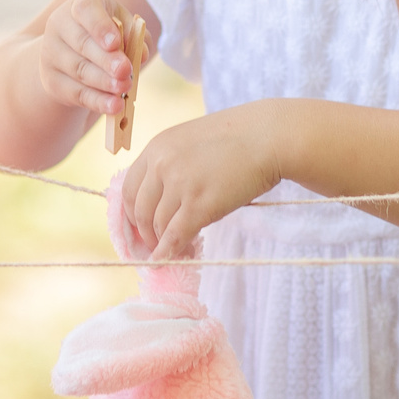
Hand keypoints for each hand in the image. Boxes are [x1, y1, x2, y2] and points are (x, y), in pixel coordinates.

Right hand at [39, 0, 135, 120]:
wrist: (72, 51)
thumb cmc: (106, 33)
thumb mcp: (122, 26)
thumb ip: (135, 36)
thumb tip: (141, 55)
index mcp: (80, 5)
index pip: (86, 10)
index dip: (100, 27)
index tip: (115, 43)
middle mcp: (60, 25)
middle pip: (82, 44)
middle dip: (106, 60)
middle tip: (125, 71)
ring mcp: (51, 53)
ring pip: (79, 70)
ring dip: (103, 82)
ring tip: (124, 89)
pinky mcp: (51, 80)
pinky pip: (76, 93)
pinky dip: (97, 101)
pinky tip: (114, 106)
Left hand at [124, 104, 284, 260]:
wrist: (269, 137)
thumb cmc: (238, 138)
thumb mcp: (191, 141)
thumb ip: (171, 164)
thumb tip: (161, 200)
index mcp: (157, 147)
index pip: (128, 188)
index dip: (131, 213)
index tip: (139, 226)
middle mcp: (162, 165)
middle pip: (140, 211)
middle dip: (145, 233)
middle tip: (154, 245)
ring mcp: (180, 185)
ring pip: (158, 226)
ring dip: (162, 244)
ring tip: (173, 251)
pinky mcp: (199, 205)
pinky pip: (175, 236)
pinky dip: (168, 253)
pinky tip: (167, 261)